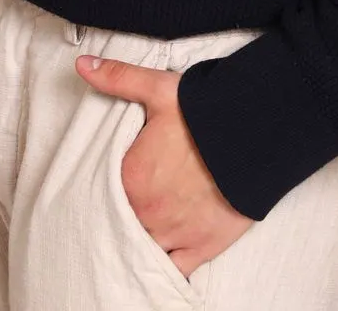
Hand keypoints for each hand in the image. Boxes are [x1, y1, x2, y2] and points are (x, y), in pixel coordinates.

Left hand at [75, 52, 254, 278]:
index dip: (104, 188)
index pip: (101, 192)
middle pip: (120, 225)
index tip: (113, 182)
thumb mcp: (158, 89)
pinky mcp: (200, 248)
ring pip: (142, 250)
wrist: (256, 134)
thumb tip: (81, 65)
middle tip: (130, 205)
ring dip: (139, 242)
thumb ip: (117, 78)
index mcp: (129, 179)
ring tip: (142, 232)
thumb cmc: (205, 112)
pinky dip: (164, 270)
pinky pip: (173, 273)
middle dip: (121, 217)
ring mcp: (173, 235)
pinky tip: (159, 264)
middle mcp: (145, 214)